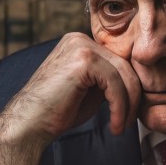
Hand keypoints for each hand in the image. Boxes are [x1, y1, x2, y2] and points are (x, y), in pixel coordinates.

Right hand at [0, 33, 141, 164]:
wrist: (28, 124)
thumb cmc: (58, 111)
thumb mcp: (91, 89)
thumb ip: (110, 79)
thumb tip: (137, 81)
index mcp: (81, 44)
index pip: (118, 61)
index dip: (130, 86)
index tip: (130, 110)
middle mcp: (80, 39)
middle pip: (123, 65)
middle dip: (132, 95)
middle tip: (129, 120)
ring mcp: (81, 46)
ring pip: (122, 74)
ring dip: (127, 104)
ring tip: (121, 125)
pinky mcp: (83, 59)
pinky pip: (114, 83)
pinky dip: (119, 106)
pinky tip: (115, 124)